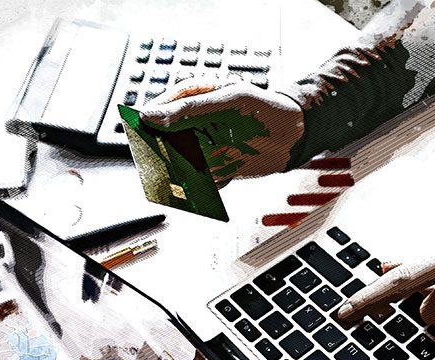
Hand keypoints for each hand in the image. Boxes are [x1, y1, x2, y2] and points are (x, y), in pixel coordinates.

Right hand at [140, 79, 303, 185]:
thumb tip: (153, 115)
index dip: (148, 120)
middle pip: (165, 138)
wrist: (294, 136)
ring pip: (180, 161)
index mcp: (195, 98)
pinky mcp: (214, 167)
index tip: (140, 131)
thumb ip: (194, 108)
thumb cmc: (266, 109)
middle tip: (159, 159)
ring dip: (180, 171)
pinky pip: (199, 179)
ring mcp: (203, 146)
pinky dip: (199, 186)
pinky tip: (204, 187)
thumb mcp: (231, 102)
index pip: (160, 107)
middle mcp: (195, 123)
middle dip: (162, 150)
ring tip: (181, 178)